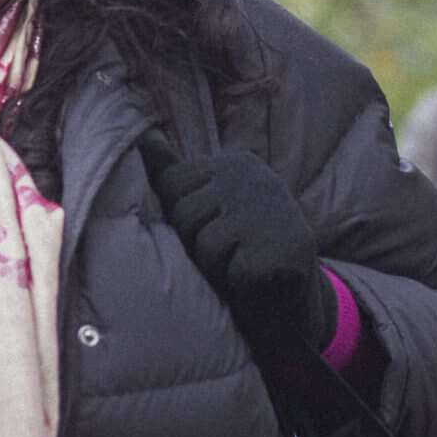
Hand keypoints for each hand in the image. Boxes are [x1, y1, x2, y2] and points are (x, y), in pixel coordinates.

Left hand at [138, 134, 334, 348]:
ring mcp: (270, 211)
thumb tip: (142, 142)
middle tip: (228, 254)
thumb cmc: (244, 249)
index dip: (181, 218)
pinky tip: (257, 280)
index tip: (211, 229)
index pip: (171, 182)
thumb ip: (178, 176)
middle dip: (196, 245)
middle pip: (184, 214)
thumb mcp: (212, 206)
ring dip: (216, 268)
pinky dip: (238, 285)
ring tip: (239, 267)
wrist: (293, 295)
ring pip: (206, 244)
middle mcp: (255, 179)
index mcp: (236, 165)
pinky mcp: (281, 248)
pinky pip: (231, 270)